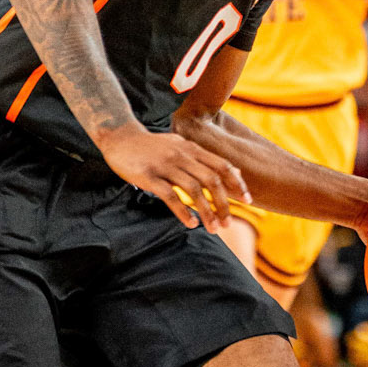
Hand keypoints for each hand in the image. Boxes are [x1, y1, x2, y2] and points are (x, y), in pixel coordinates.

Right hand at [98, 124, 250, 230]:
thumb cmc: (153, 147)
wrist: (120, 138)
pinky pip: (170, 196)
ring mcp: (165, 165)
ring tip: (213, 228)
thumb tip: (233, 171)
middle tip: (229, 223)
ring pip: (193, 190)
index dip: (237, 183)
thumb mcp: (181, 146)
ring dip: (206, 211)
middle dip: (223, 203)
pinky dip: (183, 211)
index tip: (248, 201)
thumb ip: (204, 159)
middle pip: (211, 180)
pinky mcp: (148, 176)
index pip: (222, 165)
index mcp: (192, 148)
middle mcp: (182, 155)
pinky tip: (191, 224)